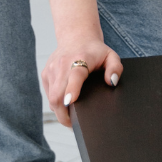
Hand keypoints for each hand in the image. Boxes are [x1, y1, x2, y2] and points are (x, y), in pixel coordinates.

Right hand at [42, 0, 121, 126]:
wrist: (76, 36)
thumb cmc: (96, 50)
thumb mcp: (111, 55)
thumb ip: (115, 68)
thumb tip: (112, 82)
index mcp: (80, 59)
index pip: (74, 75)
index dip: (72, 89)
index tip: (71, 102)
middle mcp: (62, 64)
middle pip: (57, 94)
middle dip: (64, 113)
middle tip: (74, 125)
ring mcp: (51, 70)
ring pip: (52, 98)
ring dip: (60, 111)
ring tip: (71, 118)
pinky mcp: (45, 75)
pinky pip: (50, 95)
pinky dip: (57, 103)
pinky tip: (66, 105)